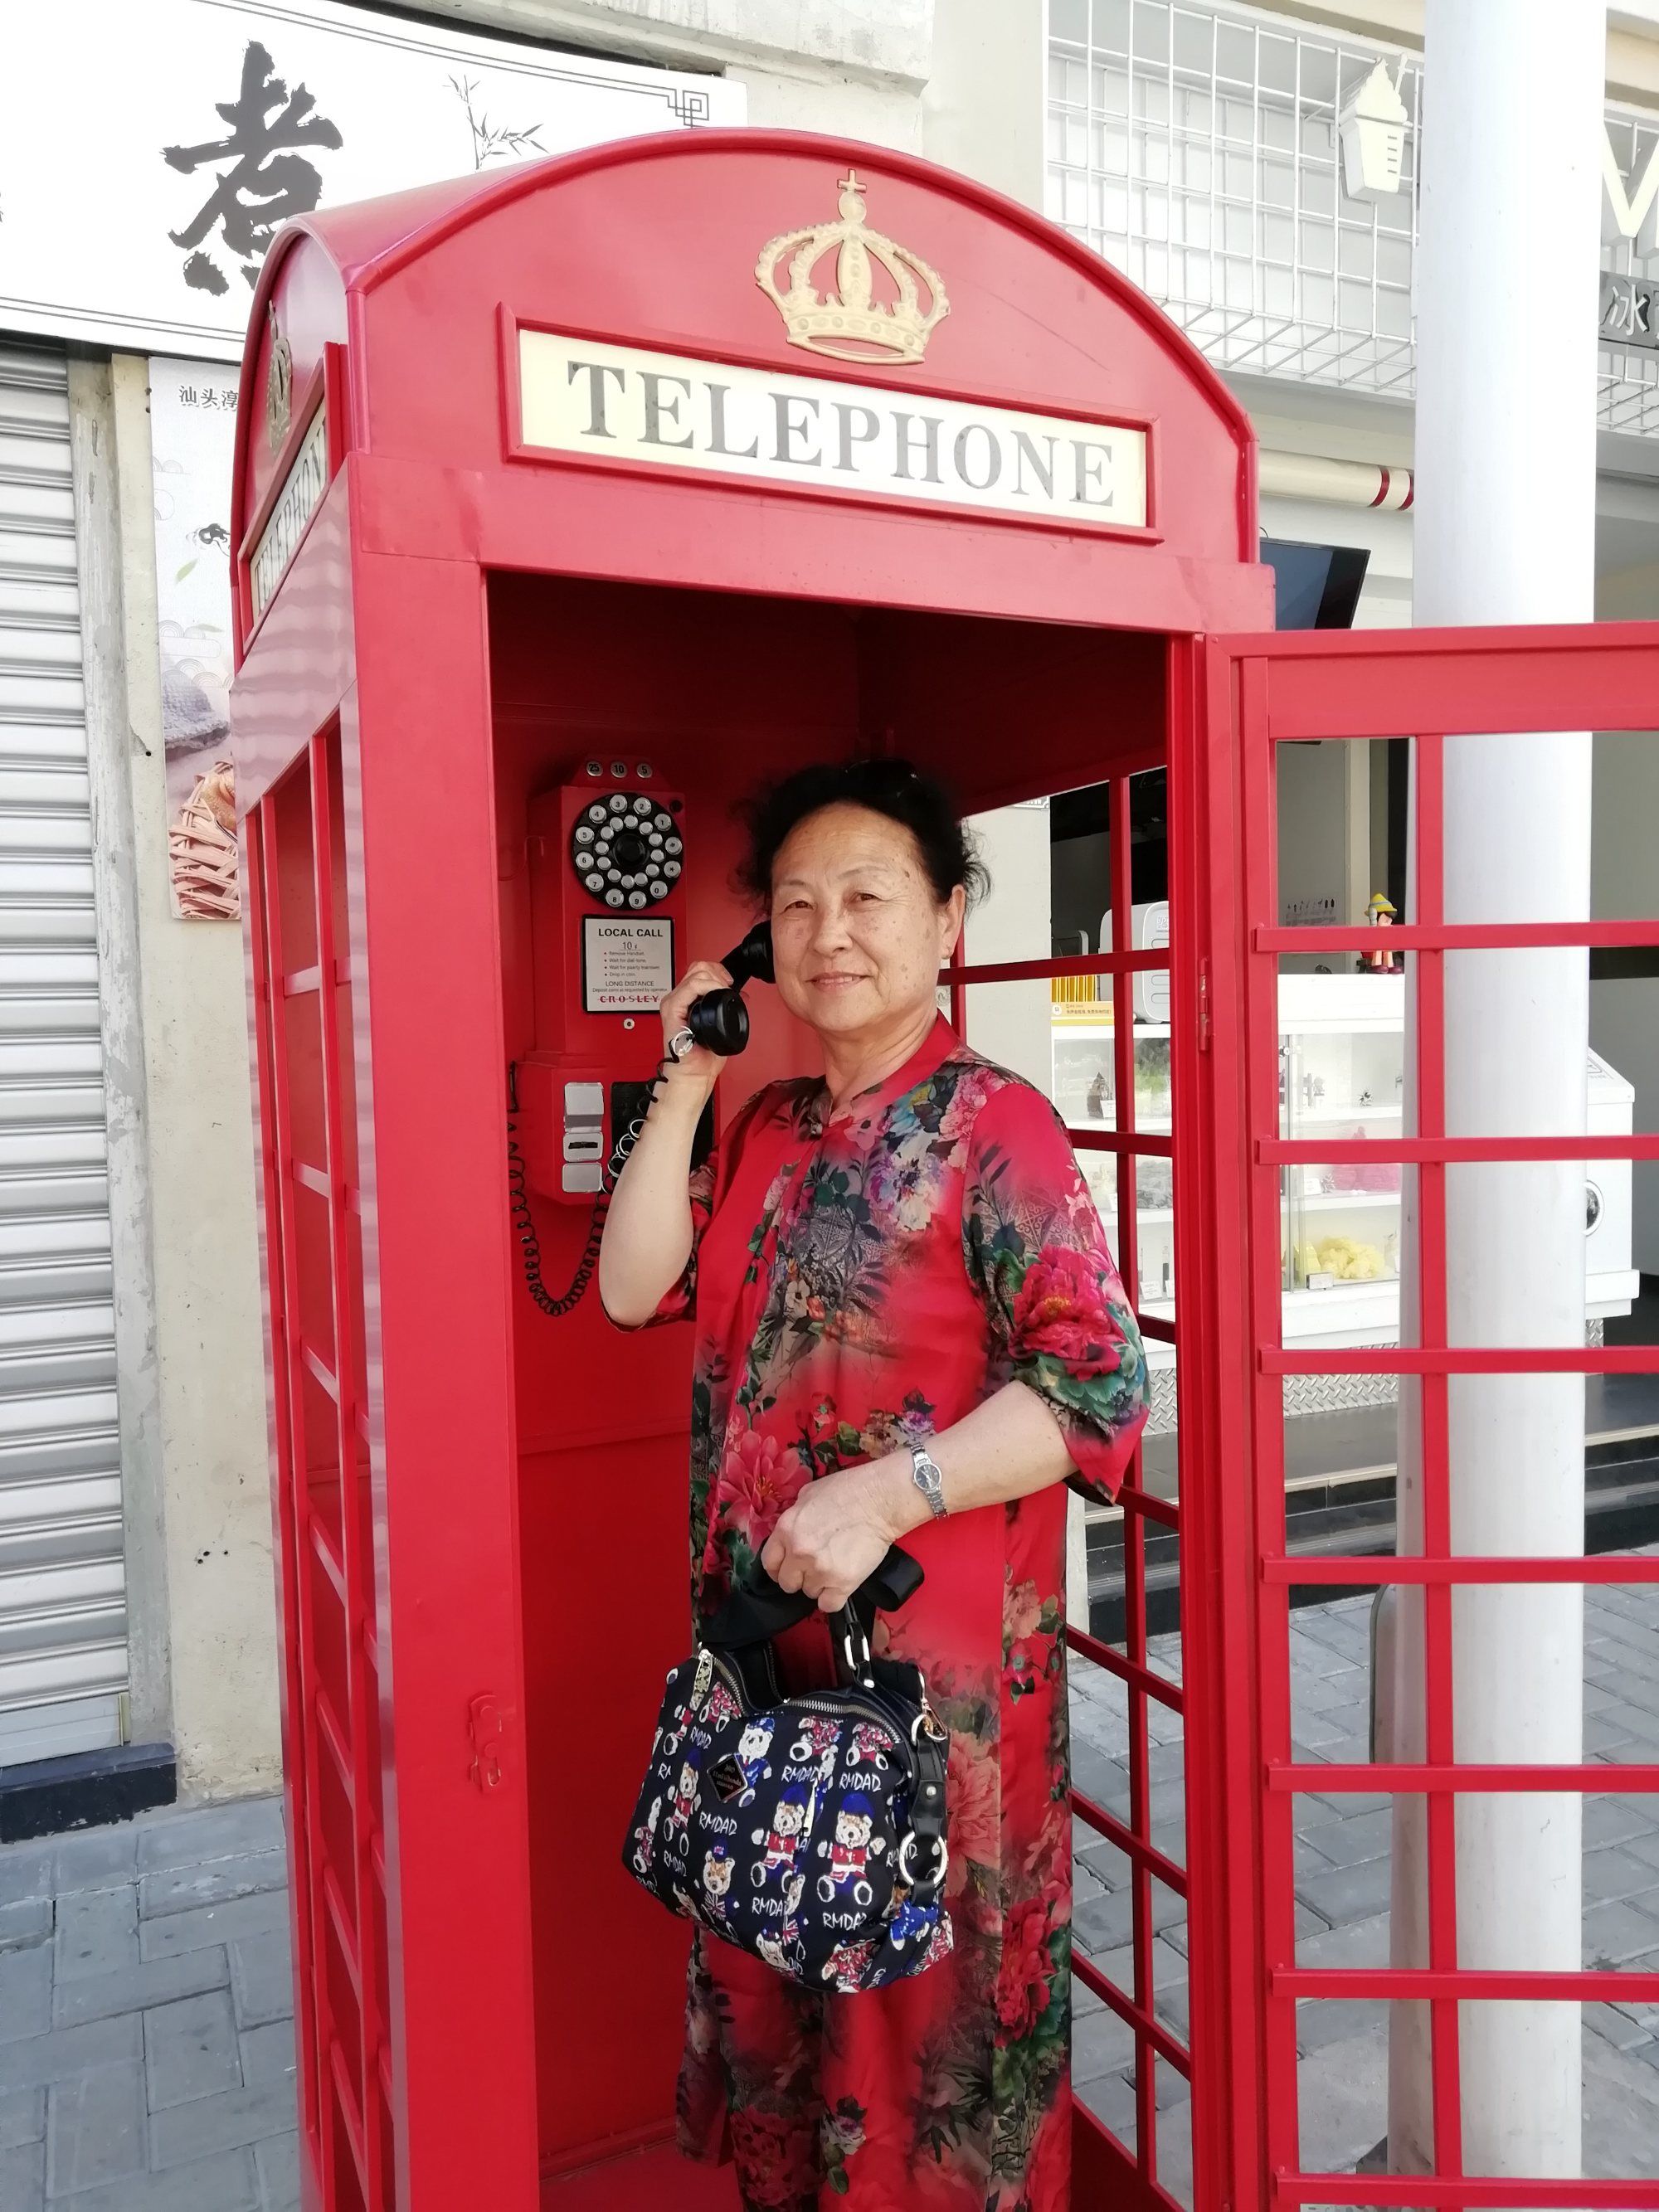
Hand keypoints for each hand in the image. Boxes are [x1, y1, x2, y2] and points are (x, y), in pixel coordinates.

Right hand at [658, 960, 731, 1090]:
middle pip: (697, 967)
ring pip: (695, 973)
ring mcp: (674, 1003)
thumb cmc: (702, 1058)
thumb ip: (726, 1009)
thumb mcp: (720, 1026)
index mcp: (686, 1001)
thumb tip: (741, 995)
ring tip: (723, 991)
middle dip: (717, 971)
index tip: (729, 981)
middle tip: (728, 985)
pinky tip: (717, 992)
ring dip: (714, 979)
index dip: (717, 970)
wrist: (693, 1075)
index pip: (699, 971)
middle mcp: (678, 999)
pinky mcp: (672, 1010)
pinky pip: (690, 987)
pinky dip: (707, 986)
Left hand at [762, 1459, 908, 1612]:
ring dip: (819, 1585)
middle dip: (799, 1577)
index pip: (769, 1562)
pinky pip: (829, 1604)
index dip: (778, 1567)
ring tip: (834, 1569)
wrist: (881, 1500)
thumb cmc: (848, 1490)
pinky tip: (840, 1586)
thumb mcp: (809, 1494)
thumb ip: (794, 1517)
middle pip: (788, 1583)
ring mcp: (820, 1570)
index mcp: (786, 1528)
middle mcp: (798, 1552)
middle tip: (814, 1568)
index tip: (787, 1568)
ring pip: (810, 1593)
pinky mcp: (843, 1583)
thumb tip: (791, 1532)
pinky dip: (834, 1598)